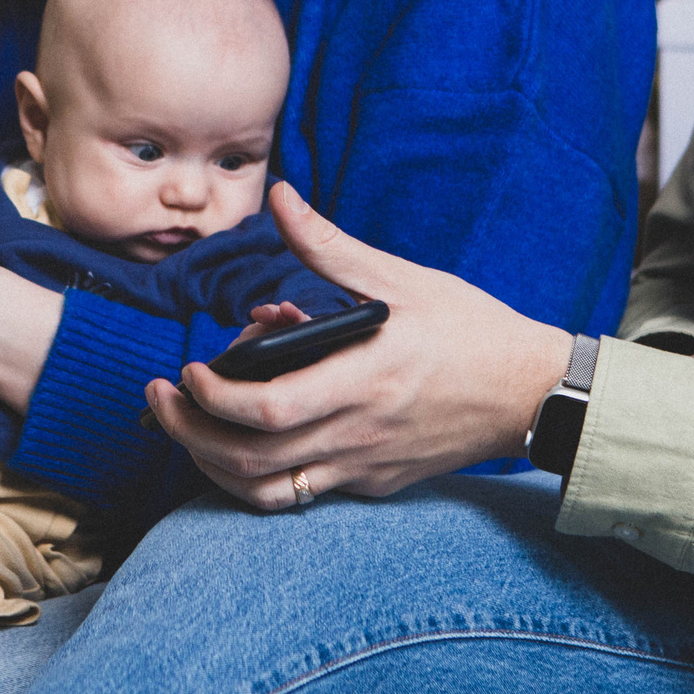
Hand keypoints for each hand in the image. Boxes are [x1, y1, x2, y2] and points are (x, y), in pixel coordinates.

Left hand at [145, 183, 568, 511]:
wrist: (530, 393)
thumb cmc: (470, 331)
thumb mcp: (401, 279)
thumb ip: (329, 246)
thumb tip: (280, 197)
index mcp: (363, 380)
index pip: (264, 409)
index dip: (210, 398)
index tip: (190, 369)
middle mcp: (358, 433)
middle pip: (248, 459)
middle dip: (188, 432)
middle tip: (163, 398)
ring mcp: (363, 466)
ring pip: (265, 491)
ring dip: (212, 464)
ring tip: (189, 425)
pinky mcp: (371, 483)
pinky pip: (298, 496)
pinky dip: (256, 477)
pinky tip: (243, 442)